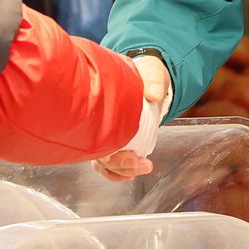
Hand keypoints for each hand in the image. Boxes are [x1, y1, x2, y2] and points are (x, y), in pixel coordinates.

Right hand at [95, 55, 170, 180]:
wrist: (150, 77)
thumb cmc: (145, 73)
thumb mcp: (151, 73)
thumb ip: (153, 82)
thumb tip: (154, 95)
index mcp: (102, 106)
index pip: (94, 133)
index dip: (107, 151)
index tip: (126, 156)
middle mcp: (99, 122)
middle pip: (99, 152)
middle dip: (119, 163)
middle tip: (139, 163)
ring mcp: (106, 133)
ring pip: (104, 160)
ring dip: (122, 169)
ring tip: (145, 167)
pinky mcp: (116, 140)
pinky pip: (110, 162)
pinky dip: (118, 172)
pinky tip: (131, 174)